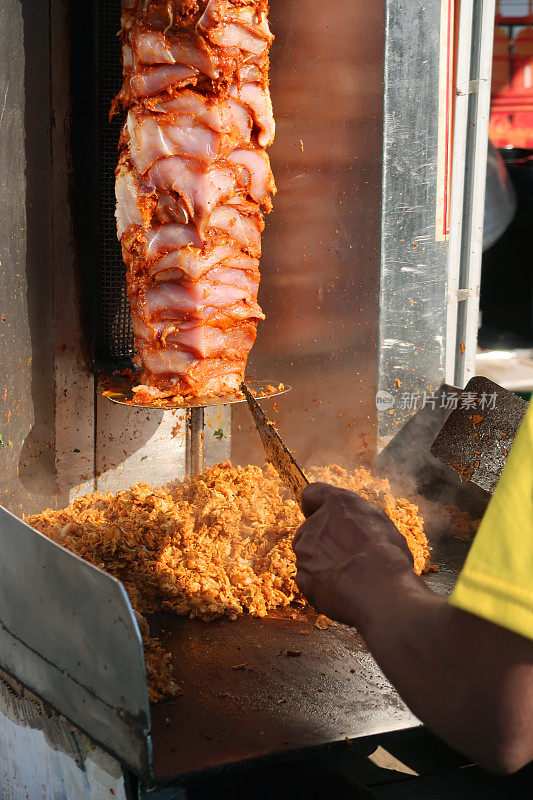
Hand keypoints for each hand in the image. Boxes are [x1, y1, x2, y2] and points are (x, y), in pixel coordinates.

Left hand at [293, 483, 414, 628]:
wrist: (380, 591)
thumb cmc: (389, 556)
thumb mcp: (382, 525)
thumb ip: (360, 520)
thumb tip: (360, 528)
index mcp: (337, 505)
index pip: (312, 493)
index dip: (314, 504)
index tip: (318, 512)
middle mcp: (315, 524)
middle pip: (309, 529)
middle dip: (322, 541)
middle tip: (347, 556)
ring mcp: (305, 552)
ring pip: (309, 556)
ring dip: (323, 564)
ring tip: (349, 577)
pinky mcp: (303, 578)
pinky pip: (310, 580)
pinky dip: (321, 586)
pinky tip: (342, 591)